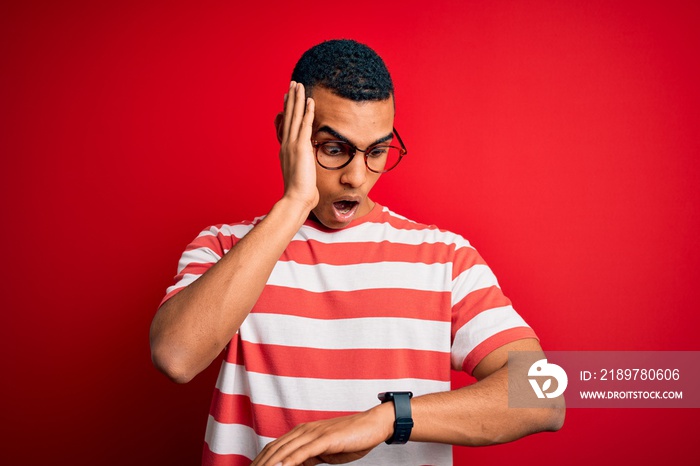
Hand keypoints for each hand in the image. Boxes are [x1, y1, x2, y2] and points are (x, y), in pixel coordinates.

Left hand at [250, 405, 392, 465]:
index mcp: (301, 433)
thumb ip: (308, 458)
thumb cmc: (351, 438)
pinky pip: (301, 453)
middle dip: (260, 464)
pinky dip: (288, 462)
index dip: (261, 461)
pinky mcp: (324, 439)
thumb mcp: (324, 452)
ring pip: (284, 452)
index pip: (274, 449)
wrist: (373, 424)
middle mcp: (303, 431)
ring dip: (269, 465)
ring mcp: (313, 434)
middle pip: (273, 450)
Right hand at [279, 81, 318, 211]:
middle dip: (291, 99)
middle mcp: (287, 144)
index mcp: (286, 150)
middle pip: (289, 116)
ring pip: (295, 117)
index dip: (288, 110)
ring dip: (297, 99)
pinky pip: (305, 125)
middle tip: (292, 84)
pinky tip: (310, 100)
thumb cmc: (300, 192)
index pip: (287, 125)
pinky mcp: (301, 147)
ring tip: (299, 85)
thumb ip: (302, 164)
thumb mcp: (300, 174)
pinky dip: (307, 111)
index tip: (288, 97)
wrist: (296, 199)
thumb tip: (305, 162)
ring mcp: (293, 145)